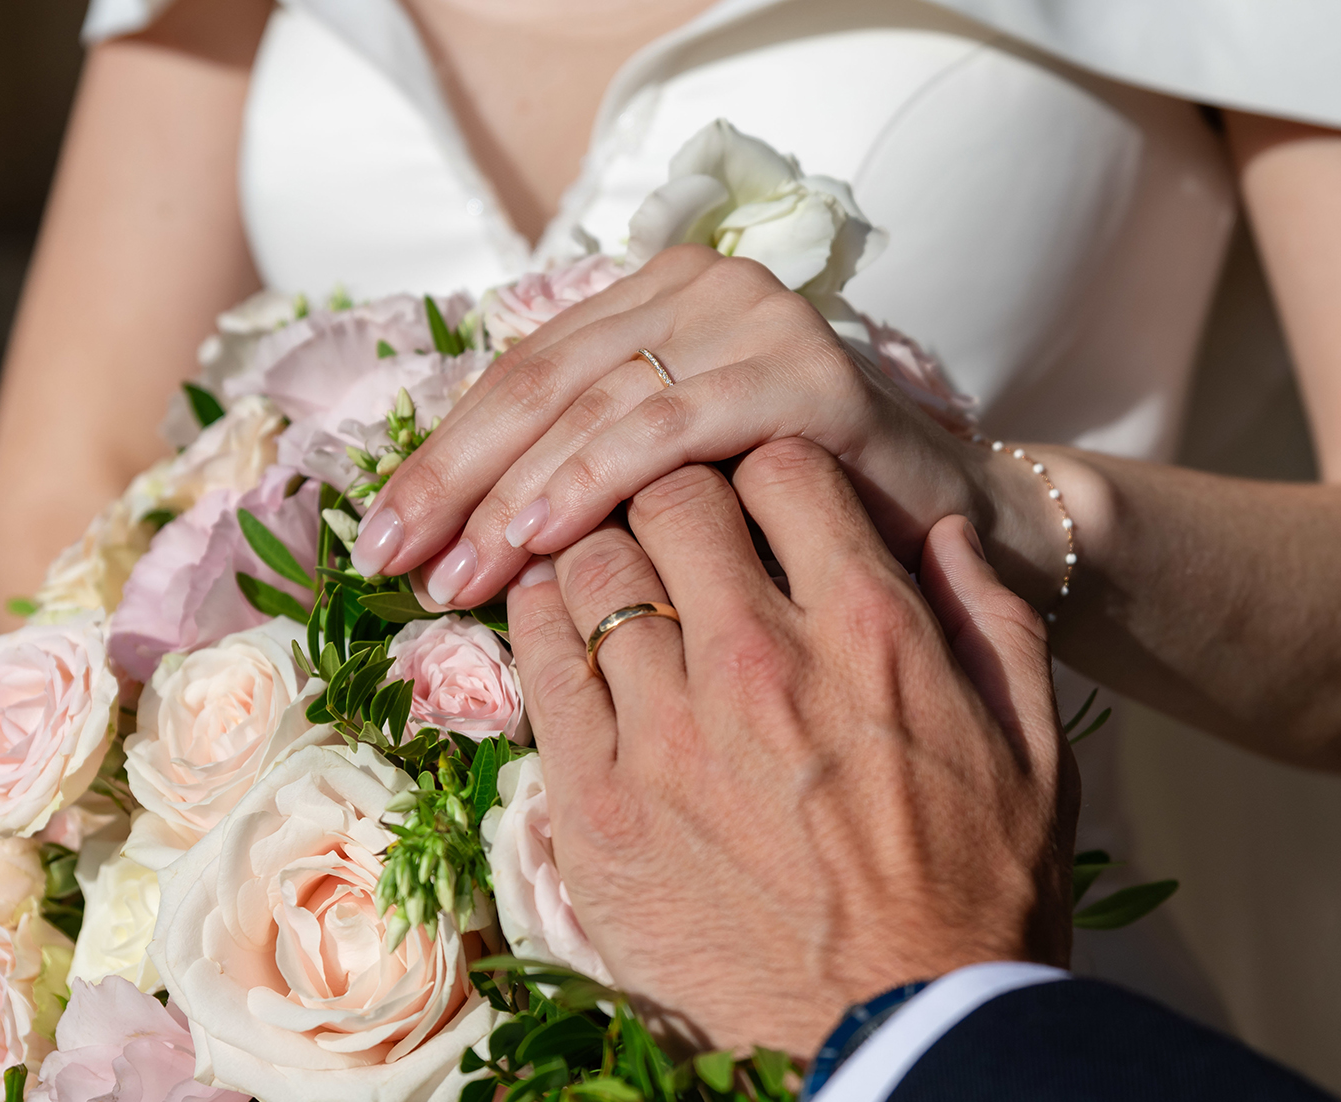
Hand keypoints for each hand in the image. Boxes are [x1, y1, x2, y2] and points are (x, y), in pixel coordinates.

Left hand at [346, 246, 1014, 611]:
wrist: (962, 544)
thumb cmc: (804, 533)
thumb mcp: (671, 492)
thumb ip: (580, 480)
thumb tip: (440, 534)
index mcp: (659, 301)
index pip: (524, 374)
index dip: (444, 454)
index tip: (378, 538)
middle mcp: (706, 288)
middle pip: (543, 383)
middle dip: (457, 479)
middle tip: (391, 560)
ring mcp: (759, 323)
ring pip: (596, 405)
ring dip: (510, 495)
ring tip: (454, 574)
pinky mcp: (806, 377)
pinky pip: (672, 428)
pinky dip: (593, 482)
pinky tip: (537, 540)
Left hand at [505, 438, 1075, 1055]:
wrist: (899, 1039)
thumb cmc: (980, 895)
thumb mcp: (1033, 742)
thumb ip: (988, 616)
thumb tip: (938, 529)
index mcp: (871, 627)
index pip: (781, 463)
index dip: (767, 470)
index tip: (761, 503)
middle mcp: (760, 657)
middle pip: (671, 491)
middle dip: (675, 495)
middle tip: (680, 534)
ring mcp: (666, 729)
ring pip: (589, 561)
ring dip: (599, 552)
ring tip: (616, 583)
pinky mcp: (594, 802)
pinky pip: (537, 659)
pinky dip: (541, 623)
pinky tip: (562, 633)